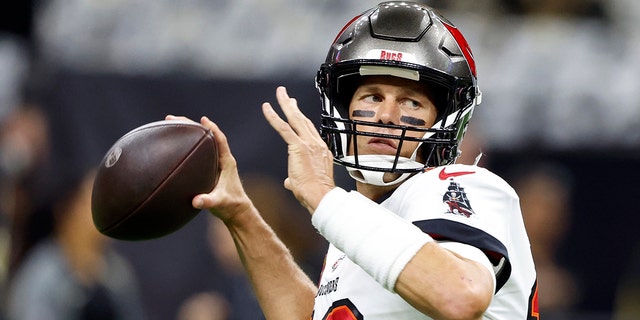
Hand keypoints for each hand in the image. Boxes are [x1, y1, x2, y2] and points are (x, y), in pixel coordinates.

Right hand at [165, 115, 252, 222]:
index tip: (203, 120)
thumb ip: (208, 202)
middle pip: (207, 136)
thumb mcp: (219, 203)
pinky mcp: (210, 169)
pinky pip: (197, 152)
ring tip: (169, 125)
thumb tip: (196, 201)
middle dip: (191, 126)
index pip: (220, 140)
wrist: (236, 211)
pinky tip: (172, 145)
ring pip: (201, 143)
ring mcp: (215, 163)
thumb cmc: (230, 206)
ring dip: (188, 133)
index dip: (212, 129)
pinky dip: (186, 146)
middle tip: (173, 119)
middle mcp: (222, 159)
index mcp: (227, 162)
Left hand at [262, 86, 334, 212]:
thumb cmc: (315, 194)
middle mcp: (316, 144)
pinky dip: (274, 116)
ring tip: (280, 93)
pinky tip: (266, 108)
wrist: (321, 196)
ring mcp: (308, 144)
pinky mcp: (298, 147)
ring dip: (286, 104)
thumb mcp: (305, 184)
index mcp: (320, 151)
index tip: (296, 110)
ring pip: (295, 118)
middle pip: (303, 119)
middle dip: (293, 106)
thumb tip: (289, 181)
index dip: (301, 119)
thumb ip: (296, 179)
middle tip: (286, 95)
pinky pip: (284, 128)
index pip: (309, 131)